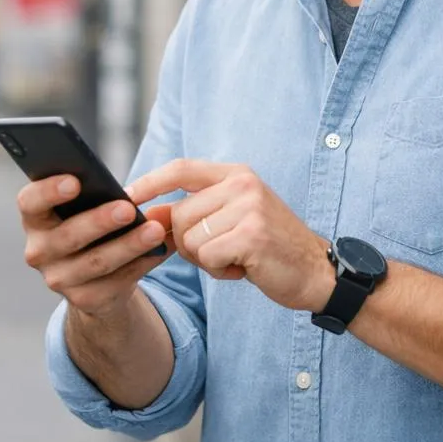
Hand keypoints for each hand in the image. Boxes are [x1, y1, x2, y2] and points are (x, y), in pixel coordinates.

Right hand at [18, 176, 173, 318]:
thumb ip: (93, 193)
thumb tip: (124, 189)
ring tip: (155, 230)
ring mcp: (59, 279)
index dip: (48, 191)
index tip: (75, 181)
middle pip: (67, 236)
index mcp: (35, 218)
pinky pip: (116, 281)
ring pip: (96, 262)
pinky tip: (160, 249)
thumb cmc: (89, 224)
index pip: (30, 202)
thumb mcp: (83, 208)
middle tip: (128, 209)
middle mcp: (38, 251)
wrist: (92, 276)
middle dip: (99, 221)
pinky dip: (141, 264)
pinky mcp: (84, 299)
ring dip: (129, 246)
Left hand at [127, 160, 333, 313]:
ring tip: (237, 258)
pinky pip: (207, 257)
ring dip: (206, 260)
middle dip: (189, 244)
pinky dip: (219, 271)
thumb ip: (193, 213)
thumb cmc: (268, 248)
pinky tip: (245, 269)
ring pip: (190, 239)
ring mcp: (248, 208)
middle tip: (222, 252)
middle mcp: (242, 184)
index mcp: (236, 174)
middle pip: (179, 215)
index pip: (180, 169)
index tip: (126, 195)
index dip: (150, 182)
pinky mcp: (251, 235)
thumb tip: (145, 214)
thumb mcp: (231, 220)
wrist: (316, 272)